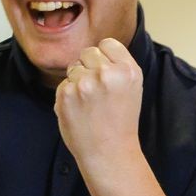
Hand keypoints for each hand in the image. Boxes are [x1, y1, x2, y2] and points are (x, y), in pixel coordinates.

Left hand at [55, 38, 144, 177]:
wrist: (109, 152)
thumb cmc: (121, 121)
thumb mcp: (132, 88)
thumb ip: (117, 65)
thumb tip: (95, 49)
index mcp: (128, 70)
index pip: (107, 43)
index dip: (105, 58)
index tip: (108, 75)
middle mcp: (107, 73)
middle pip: (88, 52)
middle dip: (90, 67)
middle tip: (98, 92)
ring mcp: (85, 83)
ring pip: (74, 67)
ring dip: (78, 81)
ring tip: (89, 103)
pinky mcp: (66, 93)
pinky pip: (63, 84)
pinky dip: (68, 96)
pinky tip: (79, 110)